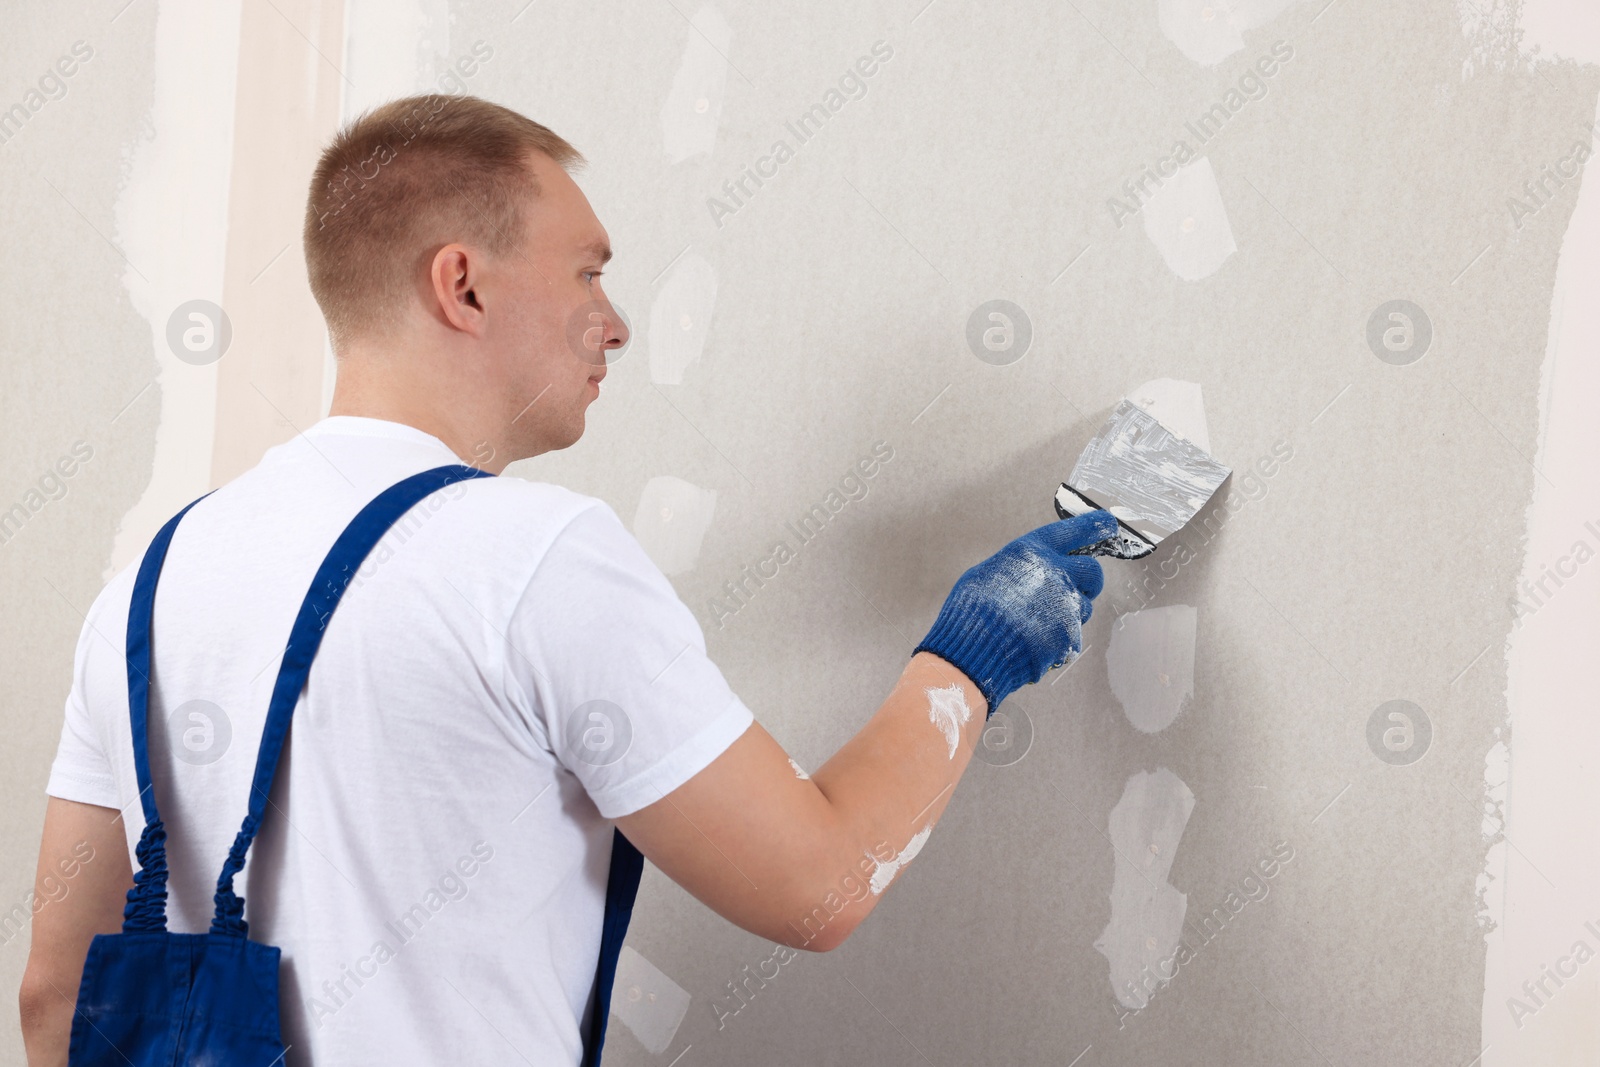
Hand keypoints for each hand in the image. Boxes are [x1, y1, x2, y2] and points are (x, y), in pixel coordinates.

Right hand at [912, 510, 1115, 717]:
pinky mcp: (1069, 635)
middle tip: (1075, 588)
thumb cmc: (972, 610)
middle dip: (1089, 580)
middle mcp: (1056, 573)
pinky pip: (1071, 635)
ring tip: (1038, 622)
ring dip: (1069, 613)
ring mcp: (1066, 606)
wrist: (974, 650)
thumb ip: (1016, 567)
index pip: (1075, 531)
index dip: (1094, 525)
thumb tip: (1027, 569)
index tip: (1107, 523)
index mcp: (1033, 552)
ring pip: (1084, 607)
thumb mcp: (985, 573)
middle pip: (1093, 571)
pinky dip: (1058, 639)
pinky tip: (1034, 642)